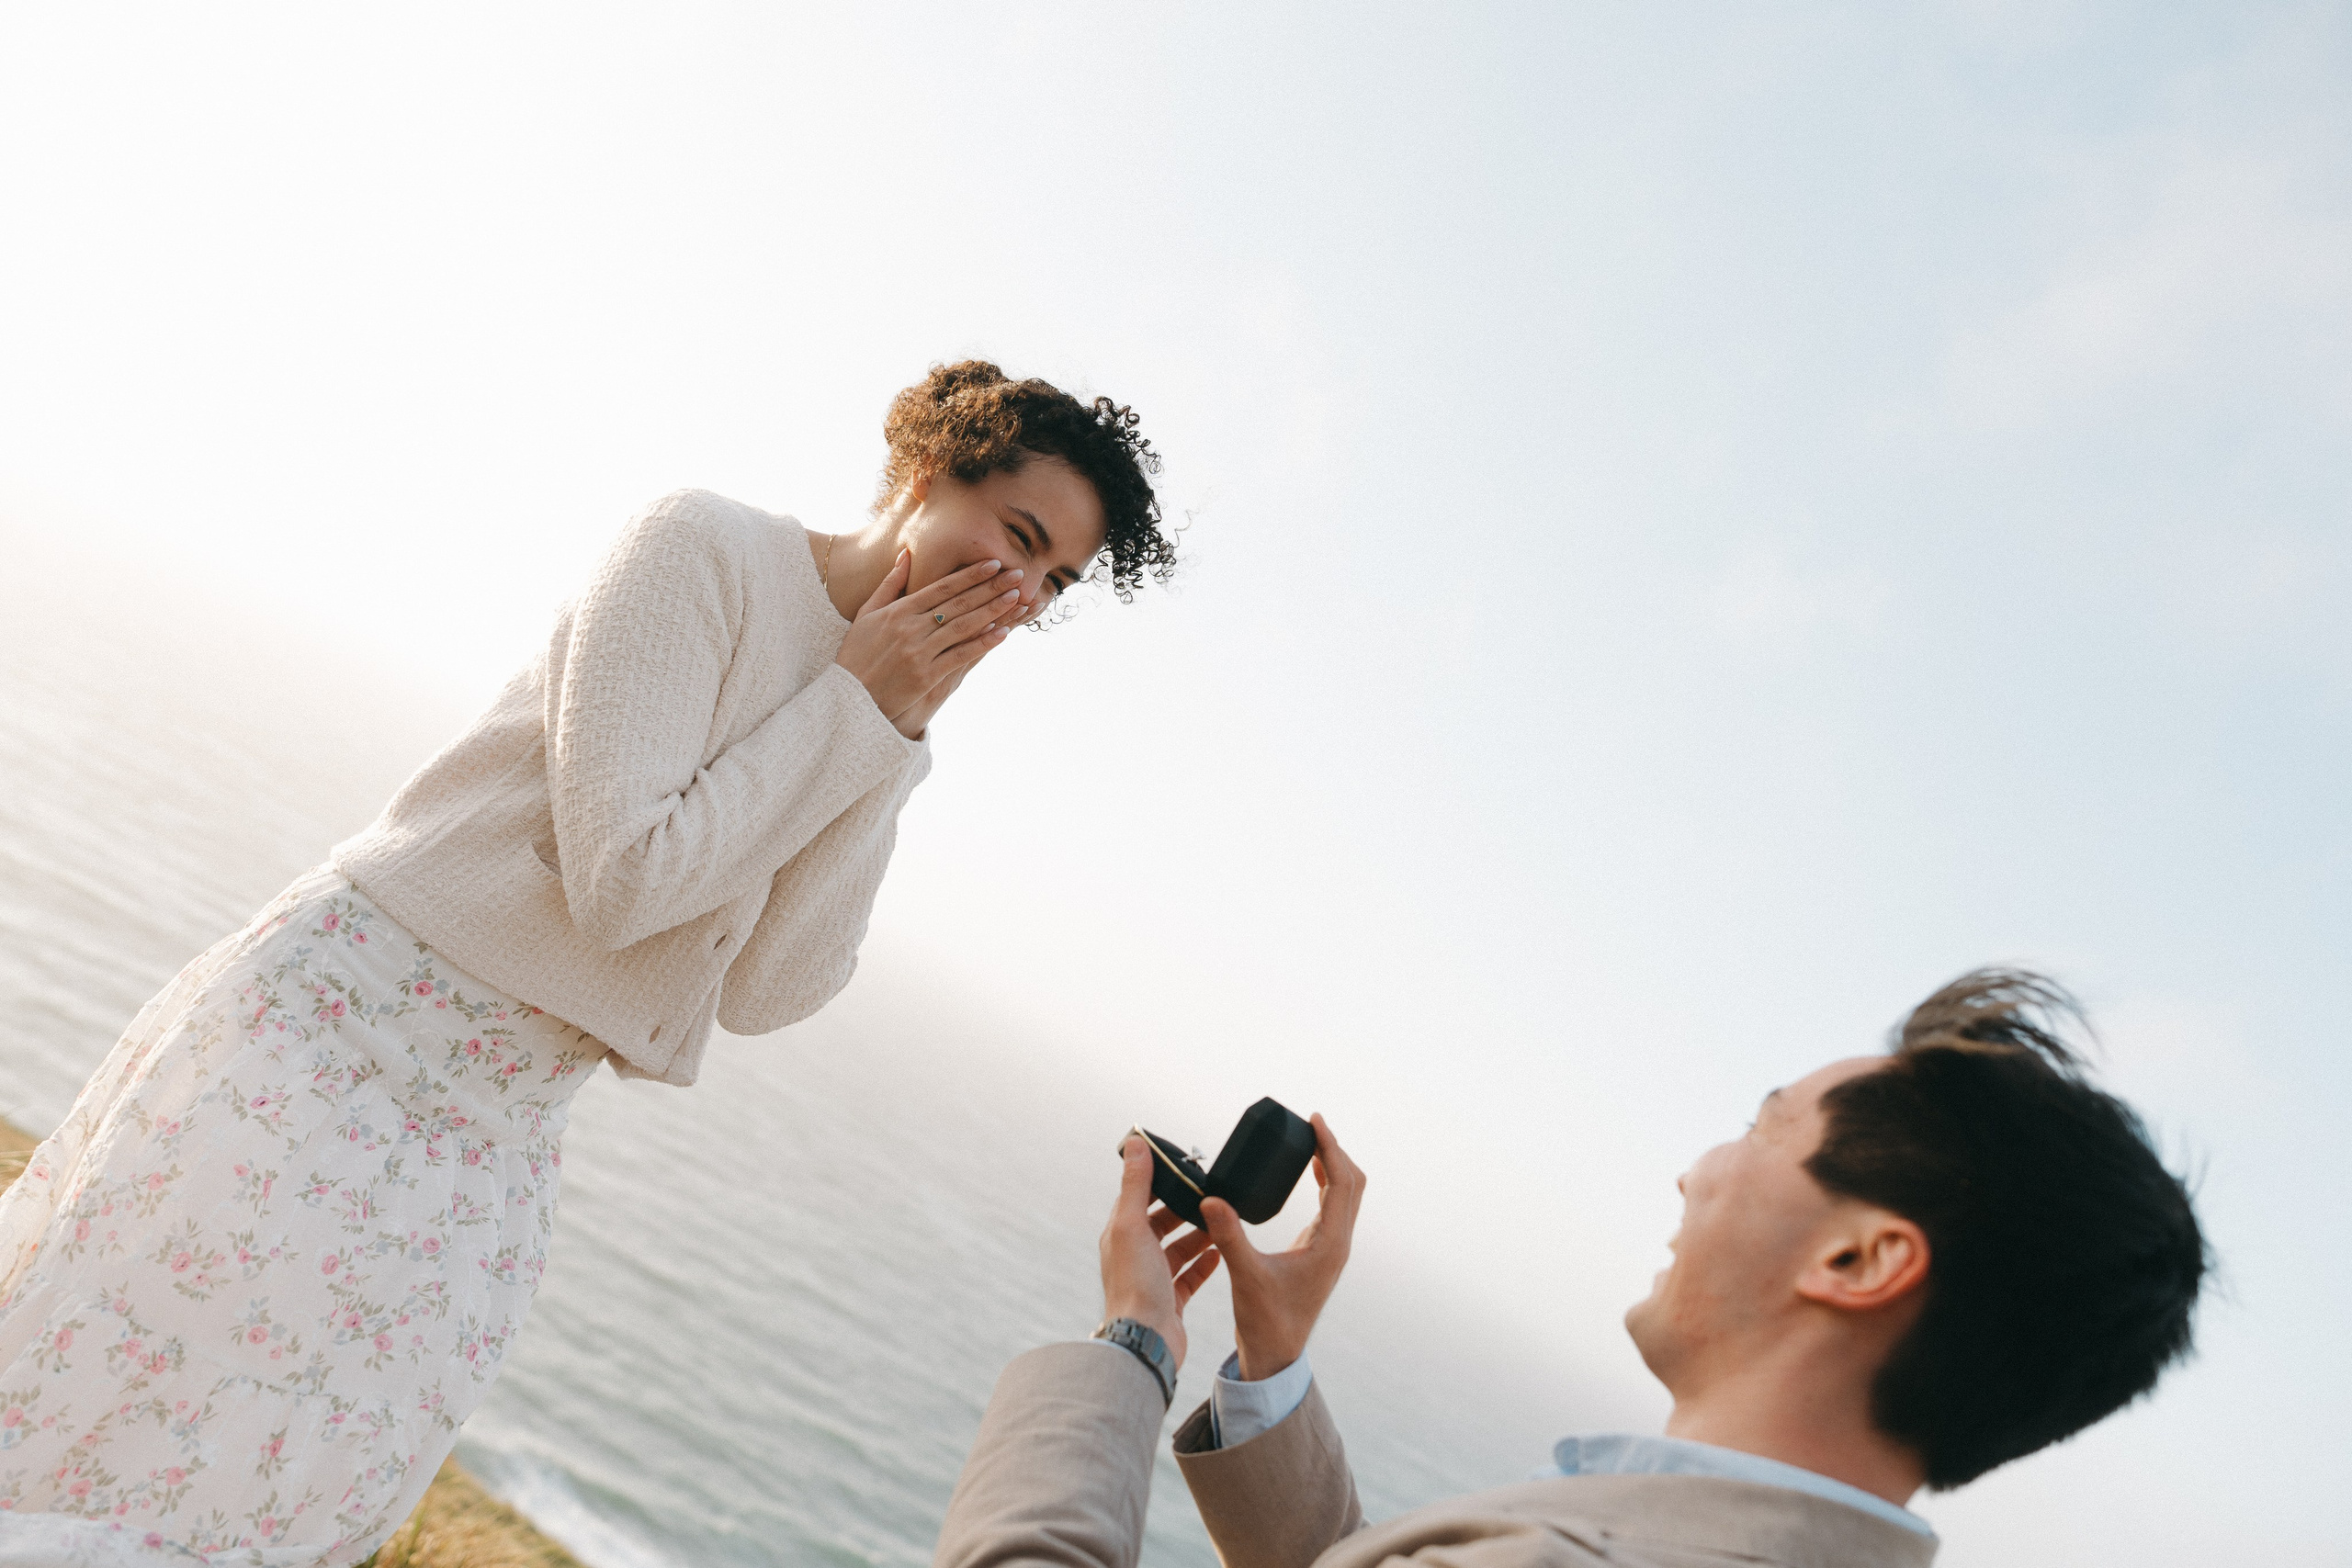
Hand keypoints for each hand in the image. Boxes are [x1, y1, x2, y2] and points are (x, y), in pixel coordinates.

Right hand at [833, 551, 1022, 737]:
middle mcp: (910, 628)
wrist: (847, 696)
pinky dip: (983, 644)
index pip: (941, 587)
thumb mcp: (867, 614)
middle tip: (1017, 575)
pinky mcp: (926, 676)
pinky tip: (1003, 633)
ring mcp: (919, 652)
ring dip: (993, 611)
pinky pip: (960, 655)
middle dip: (990, 588)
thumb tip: (906, 556)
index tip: (994, 563)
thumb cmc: (856, 654)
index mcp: (898, 611)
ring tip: (1017, 598)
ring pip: (963, 627)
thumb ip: (889, 584)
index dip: (970, 575)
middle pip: (958, 603)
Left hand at [1100, 1135, 1221, 1372]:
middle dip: (1184, 1209)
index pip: (1138, 1198)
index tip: (1185, 1169)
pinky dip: (1204, 1263)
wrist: (1146, 1341)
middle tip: (1210, 1194)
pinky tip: (1221, 1252)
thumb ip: (1136, 1184)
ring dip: (1198, 1235)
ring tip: (1220, 1220)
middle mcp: (1133, 1257)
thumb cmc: (1136, 1284)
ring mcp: (1152, 1280)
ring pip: (1177, 1249)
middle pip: (1160, 1223)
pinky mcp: (1170, 1301)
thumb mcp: (1133, 1225)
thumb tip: (1135, 1142)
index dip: (1160, 1182)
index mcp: (1120, 1236)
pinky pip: (1189, 1276)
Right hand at [1199, 1114, 1364, 1381]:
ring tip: (1310, 1141)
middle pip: (1353, 1183)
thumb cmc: (1266, 1321)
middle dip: (1335, 1150)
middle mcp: (1338, 1243)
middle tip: (1310, 1125)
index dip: (1330, 1147)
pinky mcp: (1321, 1251)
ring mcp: (1332, 1248)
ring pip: (1346, 1195)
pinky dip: (1326, 1183)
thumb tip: (1210, 1199)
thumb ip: (1229, 1236)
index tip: (1315, 1120)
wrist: (1277, 1355)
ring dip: (1333, 1165)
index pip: (1342, 1183)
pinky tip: (1309, 1174)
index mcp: (1330, 1245)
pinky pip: (1333, 1207)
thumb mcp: (1245, 1276)